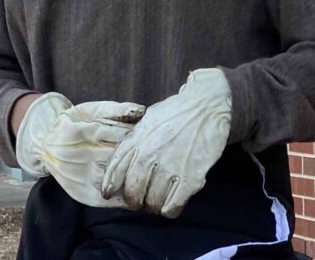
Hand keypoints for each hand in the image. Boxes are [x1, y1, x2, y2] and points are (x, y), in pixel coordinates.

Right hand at [16, 93, 145, 207]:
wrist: (45, 142)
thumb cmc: (77, 121)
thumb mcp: (93, 109)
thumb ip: (117, 109)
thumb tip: (143, 111)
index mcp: (84, 131)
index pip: (120, 136)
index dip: (139, 137)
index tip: (156, 138)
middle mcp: (82, 155)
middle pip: (119, 158)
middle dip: (141, 158)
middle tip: (162, 159)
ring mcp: (81, 176)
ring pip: (116, 180)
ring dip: (135, 179)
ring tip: (157, 179)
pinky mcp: (81, 193)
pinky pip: (108, 199)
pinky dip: (125, 198)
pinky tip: (140, 196)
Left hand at [100, 68, 231, 217]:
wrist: (206, 105)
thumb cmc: (176, 111)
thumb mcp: (148, 119)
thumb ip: (134, 139)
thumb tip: (122, 161)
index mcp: (138, 140)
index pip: (116, 169)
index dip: (110, 185)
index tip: (108, 193)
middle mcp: (150, 155)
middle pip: (133, 192)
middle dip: (135, 200)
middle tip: (140, 199)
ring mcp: (170, 167)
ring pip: (152, 202)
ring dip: (153, 206)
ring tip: (157, 201)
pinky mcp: (191, 177)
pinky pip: (172, 206)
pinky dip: (169, 210)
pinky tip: (171, 204)